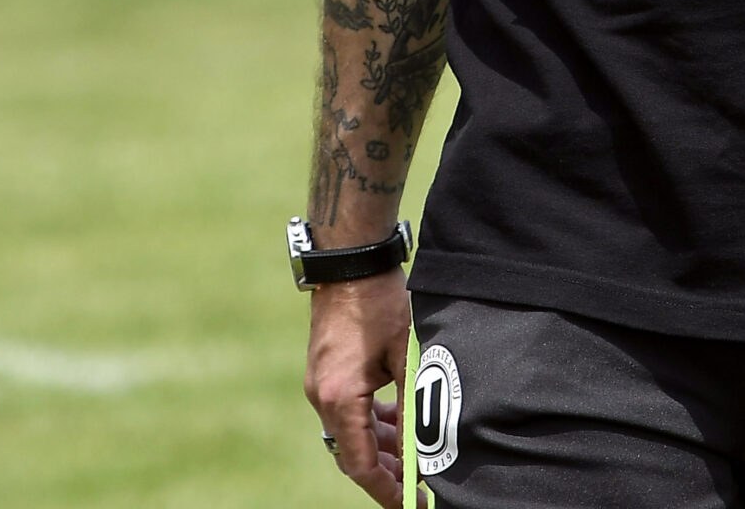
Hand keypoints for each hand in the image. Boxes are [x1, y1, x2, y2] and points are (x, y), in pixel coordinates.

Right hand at [305, 271, 412, 506]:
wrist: (351, 261)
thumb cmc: (380, 303)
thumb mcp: (406, 356)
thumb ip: (411, 405)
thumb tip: (423, 449)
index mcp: (339, 399)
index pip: (360, 464)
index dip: (386, 489)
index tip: (410, 504)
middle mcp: (322, 396)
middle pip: (353, 452)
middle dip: (386, 471)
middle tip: (419, 485)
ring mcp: (321, 383)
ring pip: (351, 432)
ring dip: (380, 444)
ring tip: (414, 454)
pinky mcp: (326, 371)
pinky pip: (347, 410)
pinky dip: (371, 421)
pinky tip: (395, 419)